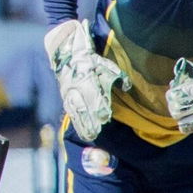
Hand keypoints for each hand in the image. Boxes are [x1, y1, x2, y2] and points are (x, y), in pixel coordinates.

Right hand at [44, 20, 127, 140]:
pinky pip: (71, 112)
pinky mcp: (65, 99)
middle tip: (96, 133)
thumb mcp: (106, 65)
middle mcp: (77, 89)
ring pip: (76, 112)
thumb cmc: (91, 61)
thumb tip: (127, 87)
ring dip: (83, 125)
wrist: (68, 56)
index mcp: (88, 80)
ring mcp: (70, 95)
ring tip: (89, 136)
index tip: (105, 118)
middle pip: (84, 107)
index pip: (94, 96)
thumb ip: (118, 76)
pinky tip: (81, 131)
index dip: (99, 108)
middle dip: (90, 121)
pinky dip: (76, 122)